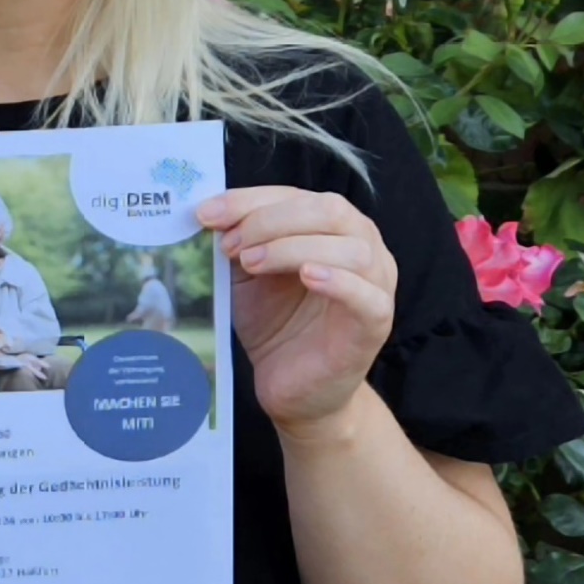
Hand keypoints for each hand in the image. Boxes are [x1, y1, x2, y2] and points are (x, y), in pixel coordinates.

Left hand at [196, 186, 397, 434]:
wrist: (295, 387)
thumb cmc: (276, 322)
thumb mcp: (249, 273)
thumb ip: (239, 239)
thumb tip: (210, 212)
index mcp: (333, 225)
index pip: (295, 196)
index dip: (249, 200)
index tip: (207, 214)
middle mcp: (363, 246)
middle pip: (329, 211)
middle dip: (271, 221)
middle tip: (232, 245)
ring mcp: (376, 284)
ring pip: (350, 248)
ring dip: (293, 248)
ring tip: (252, 263)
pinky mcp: (376, 323)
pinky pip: (367, 295)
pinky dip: (338, 281)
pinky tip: (307, 277)